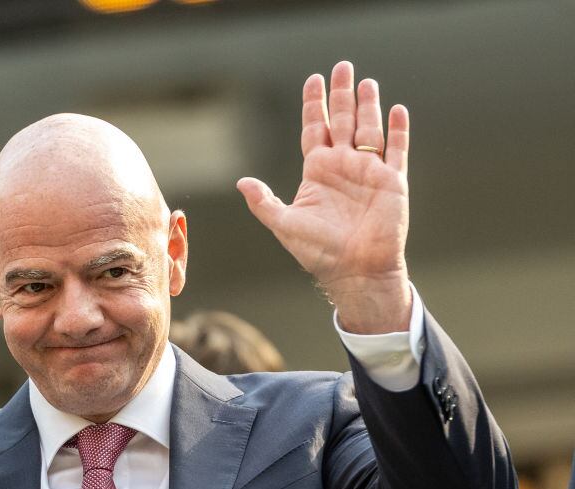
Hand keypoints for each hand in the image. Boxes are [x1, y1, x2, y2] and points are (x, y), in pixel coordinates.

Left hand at [237, 61, 411, 333]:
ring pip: (370, 129)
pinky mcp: (392, 182)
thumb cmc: (318, 251)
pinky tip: (397, 110)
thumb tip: (241, 183)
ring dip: (368, 105)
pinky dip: (397, 130)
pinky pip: (397, 150)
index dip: (314, 104)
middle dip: (342, 94)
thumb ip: (264, 202)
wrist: (354, 271)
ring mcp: (369, 172)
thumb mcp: (285, 224)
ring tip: (366, 82)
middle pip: (343, 120)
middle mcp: (343, 166)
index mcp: (318, 172)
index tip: (313, 80)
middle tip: (342, 66)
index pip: (315, 129)